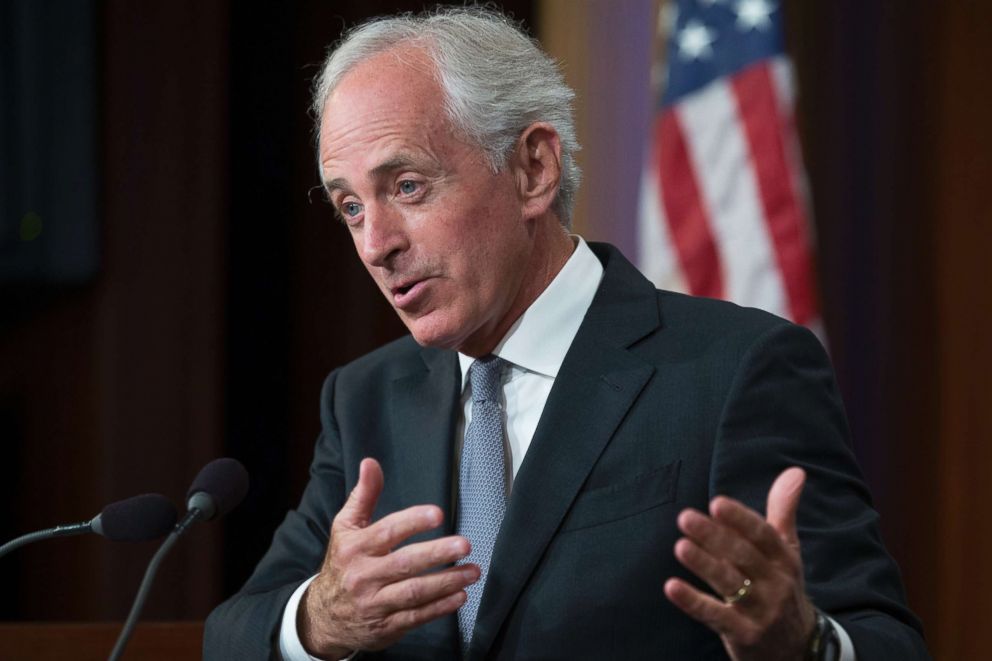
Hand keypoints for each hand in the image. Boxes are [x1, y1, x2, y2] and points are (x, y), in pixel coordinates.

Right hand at [299, 458, 478, 658]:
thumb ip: (363, 495)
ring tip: (472, 571)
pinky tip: (460, 595)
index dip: (412, 522)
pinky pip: (416, 616)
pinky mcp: (386, 627)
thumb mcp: (345, 527)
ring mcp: (375, 604)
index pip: (387, 532)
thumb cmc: (342, 563)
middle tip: (465, 544)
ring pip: (414, 592)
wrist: (323, 616)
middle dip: (436, 553)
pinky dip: (440, 608)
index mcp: (355, 548)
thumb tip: (371, 463)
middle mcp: (364, 576)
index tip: (437, 514)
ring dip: (446, 582)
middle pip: (404, 564)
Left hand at [664, 467, 815, 660]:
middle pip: (744, 557)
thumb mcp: (787, 552)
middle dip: (715, 537)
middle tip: (685, 517)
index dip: (741, 519)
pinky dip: (693, 602)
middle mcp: (776, 584)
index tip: (717, 503)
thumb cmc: (782, 588)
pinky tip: (671, 586)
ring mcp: (761, 611)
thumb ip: (783, 511)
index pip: (763, 535)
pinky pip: (716, 617)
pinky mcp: (744, 635)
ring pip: (730, 584)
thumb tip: (794, 470)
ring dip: (704, 564)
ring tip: (680, 546)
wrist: (798, 650)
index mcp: (784, 559)